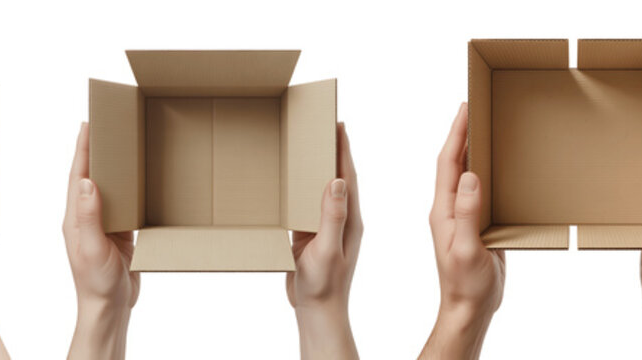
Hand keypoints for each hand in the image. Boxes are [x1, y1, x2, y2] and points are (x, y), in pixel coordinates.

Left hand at [64, 122, 138, 359]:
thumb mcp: (93, 249)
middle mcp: (87, 218)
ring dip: (113, 166)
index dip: (82, 149)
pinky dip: (129, 187)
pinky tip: (137, 179)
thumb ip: (90, 216)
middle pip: (91, 175)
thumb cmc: (97, 283)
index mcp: (75, 218)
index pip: (78, 176)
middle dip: (96, 150)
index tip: (88, 124)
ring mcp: (103, 225)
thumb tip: (87, 181)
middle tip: (105, 124)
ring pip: (109, 188)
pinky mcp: (119, 234)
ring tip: (122, 144)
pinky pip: (123, 204)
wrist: (109, 308)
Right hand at [286, 123, 361, 358]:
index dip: (343, 148)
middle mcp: (341, 218)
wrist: (318, 310)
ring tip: (307, 144)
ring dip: (316, 167)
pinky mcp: (312, 236)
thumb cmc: (324, 285)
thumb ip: (333, 217)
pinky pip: (307, 205)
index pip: (348, 176)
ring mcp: (327, 226)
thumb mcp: (328, 250)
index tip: (338, 123)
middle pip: (337, 176)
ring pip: (321, 189)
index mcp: (350, 219)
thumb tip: (336, 180)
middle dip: (331, 150)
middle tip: (322, 124)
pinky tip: (291, 181)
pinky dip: (301, 188)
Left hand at [420, 103, 505, 359]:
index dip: (456, 133)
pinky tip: (499, 166)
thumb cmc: (465, 283)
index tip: (464, 107)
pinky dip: (487, 171)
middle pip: (455, 162)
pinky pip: (480, 190)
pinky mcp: (476, 225)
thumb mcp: (465, 248)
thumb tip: (470, 176)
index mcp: (443, 210)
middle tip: (475, 106)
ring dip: (474, 149)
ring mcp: (462, 216)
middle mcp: (449, 208)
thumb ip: (467, 213)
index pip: (448, 162)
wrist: (469, 308)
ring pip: (467, 173)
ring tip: (486, 127)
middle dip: (463, 132)